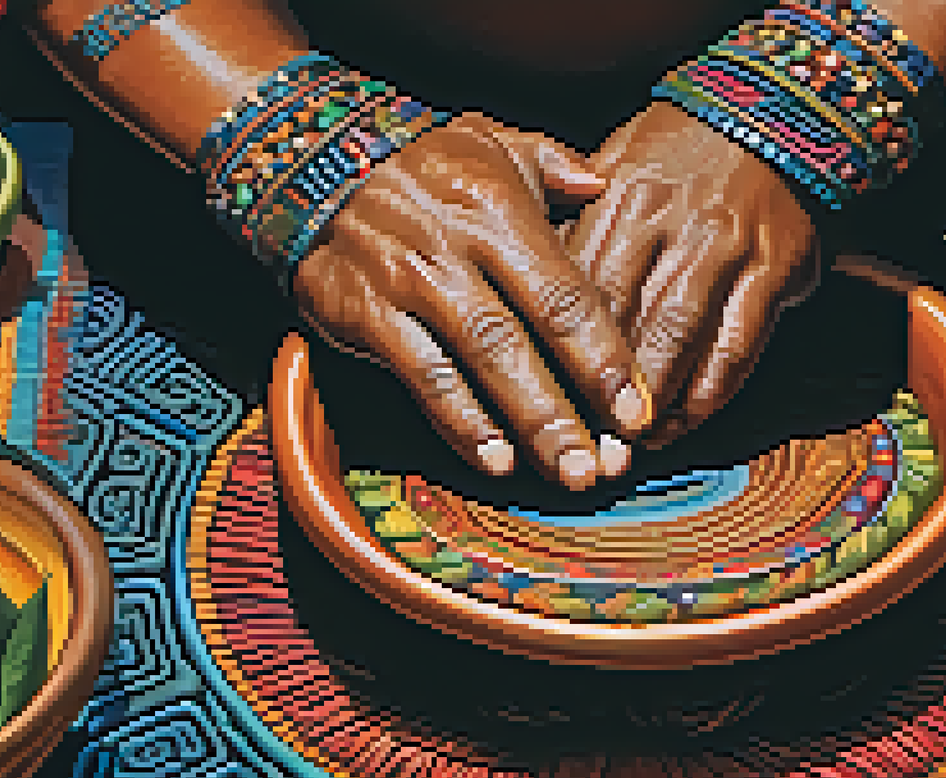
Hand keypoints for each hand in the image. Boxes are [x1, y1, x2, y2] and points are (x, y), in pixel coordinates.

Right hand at [292, 113, 652, 490]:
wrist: (309, 159)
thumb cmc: (418, 161)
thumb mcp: (489, 139)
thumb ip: (554, 163)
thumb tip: (602, 185)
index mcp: (499, 210)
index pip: (565, 292)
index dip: (605, 356)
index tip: (636, 409)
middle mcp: (457, 249)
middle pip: (525, 337)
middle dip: (572, 406)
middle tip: (609, 465)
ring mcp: (409, 284)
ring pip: (477, 362)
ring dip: (525, 423)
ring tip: (564, 471)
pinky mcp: (365, 313)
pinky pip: (420, 375)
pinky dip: (458, 420)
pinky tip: (492, 458)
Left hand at [562, 101, 819, 447]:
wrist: (776, 115)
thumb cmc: (680, 151)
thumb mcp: (617, 164)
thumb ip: (576, 223)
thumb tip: (526, 289)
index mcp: (622, 198)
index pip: (580, 285)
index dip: (559, 349)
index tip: (541, 398)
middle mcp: (671, 223)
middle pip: (623, 317)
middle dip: (599, 386)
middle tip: (583, 440)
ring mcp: (724, 248)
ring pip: (678, 335)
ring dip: (652, 398)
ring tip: (633, 444)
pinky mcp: (772, 270)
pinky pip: (736, 343)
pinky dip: (710, 390)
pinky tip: (687, 421)